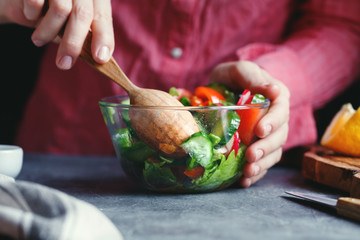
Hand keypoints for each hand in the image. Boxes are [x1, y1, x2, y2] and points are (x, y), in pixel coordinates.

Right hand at [0, 0, 113, 69]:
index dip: (104, 38)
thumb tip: (97, 58)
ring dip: (48, 32)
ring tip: (39, 41)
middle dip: (74, 43)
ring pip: (61, 10)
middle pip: (83, 14)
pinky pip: (36, 1)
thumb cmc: (49, 15)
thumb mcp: (70, 27)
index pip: (102, 17)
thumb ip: (84, 38)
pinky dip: (32, 14)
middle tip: (64, 64)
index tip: (100, 58)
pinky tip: (30, 15)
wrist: (19, 0)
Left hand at [210, 61, 289, 186]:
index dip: (273, 122)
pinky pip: (262, 163)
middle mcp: (276, 119)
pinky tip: (244, 180)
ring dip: (262, 164)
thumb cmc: (232, 77)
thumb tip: (274, 90)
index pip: (281, 111)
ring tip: (248, 172)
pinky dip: (255, 173)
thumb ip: (252, 76)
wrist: (223, 89)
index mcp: (276, 98)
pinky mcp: (257, 147)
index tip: (260, 130)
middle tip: (252, 155)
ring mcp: (267, 135)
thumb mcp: (239, 70)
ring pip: (273, 153)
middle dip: (266, 147)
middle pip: (279, 136)